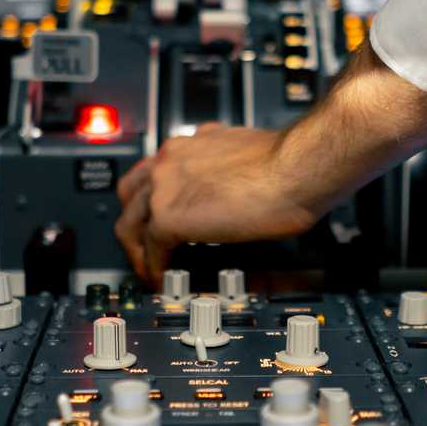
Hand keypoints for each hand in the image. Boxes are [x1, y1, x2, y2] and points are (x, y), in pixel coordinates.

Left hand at [113, 40, 426, 279]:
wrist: (296, 168)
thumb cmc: (288, 162)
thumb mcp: (245, 151)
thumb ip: (226, 161)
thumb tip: (235, 177)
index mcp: (188, 144)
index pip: (152, 173)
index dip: (151, 199)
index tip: (159, 218)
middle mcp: (169, 161)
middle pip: (129, 196)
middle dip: (134, 224)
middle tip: (146, 248)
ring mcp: (165, 188)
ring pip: (130, 224)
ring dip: (138, 252)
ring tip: (153, 272)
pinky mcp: (170, 218)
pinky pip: (150, 250)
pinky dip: (154, 269)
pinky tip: (165, 281)